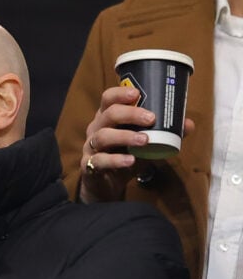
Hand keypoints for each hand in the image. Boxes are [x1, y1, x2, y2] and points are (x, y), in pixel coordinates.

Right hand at [78, 85, 195, 202]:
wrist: (106, 184)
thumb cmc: (125, 155)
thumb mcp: (144, 143)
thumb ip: (164, 133)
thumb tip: (188, 124)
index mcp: (107, 117)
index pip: (108, 99)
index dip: (119, 94)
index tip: (136, 94)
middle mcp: (97, 128)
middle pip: (108, 115)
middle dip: (130, 114)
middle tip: (150, 118)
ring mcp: (91, 146)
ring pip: (103, 136)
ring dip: (124, 136)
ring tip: (145, 140)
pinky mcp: (89, 165)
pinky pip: (100, 160)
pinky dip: (116, 160)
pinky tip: (130, 161)